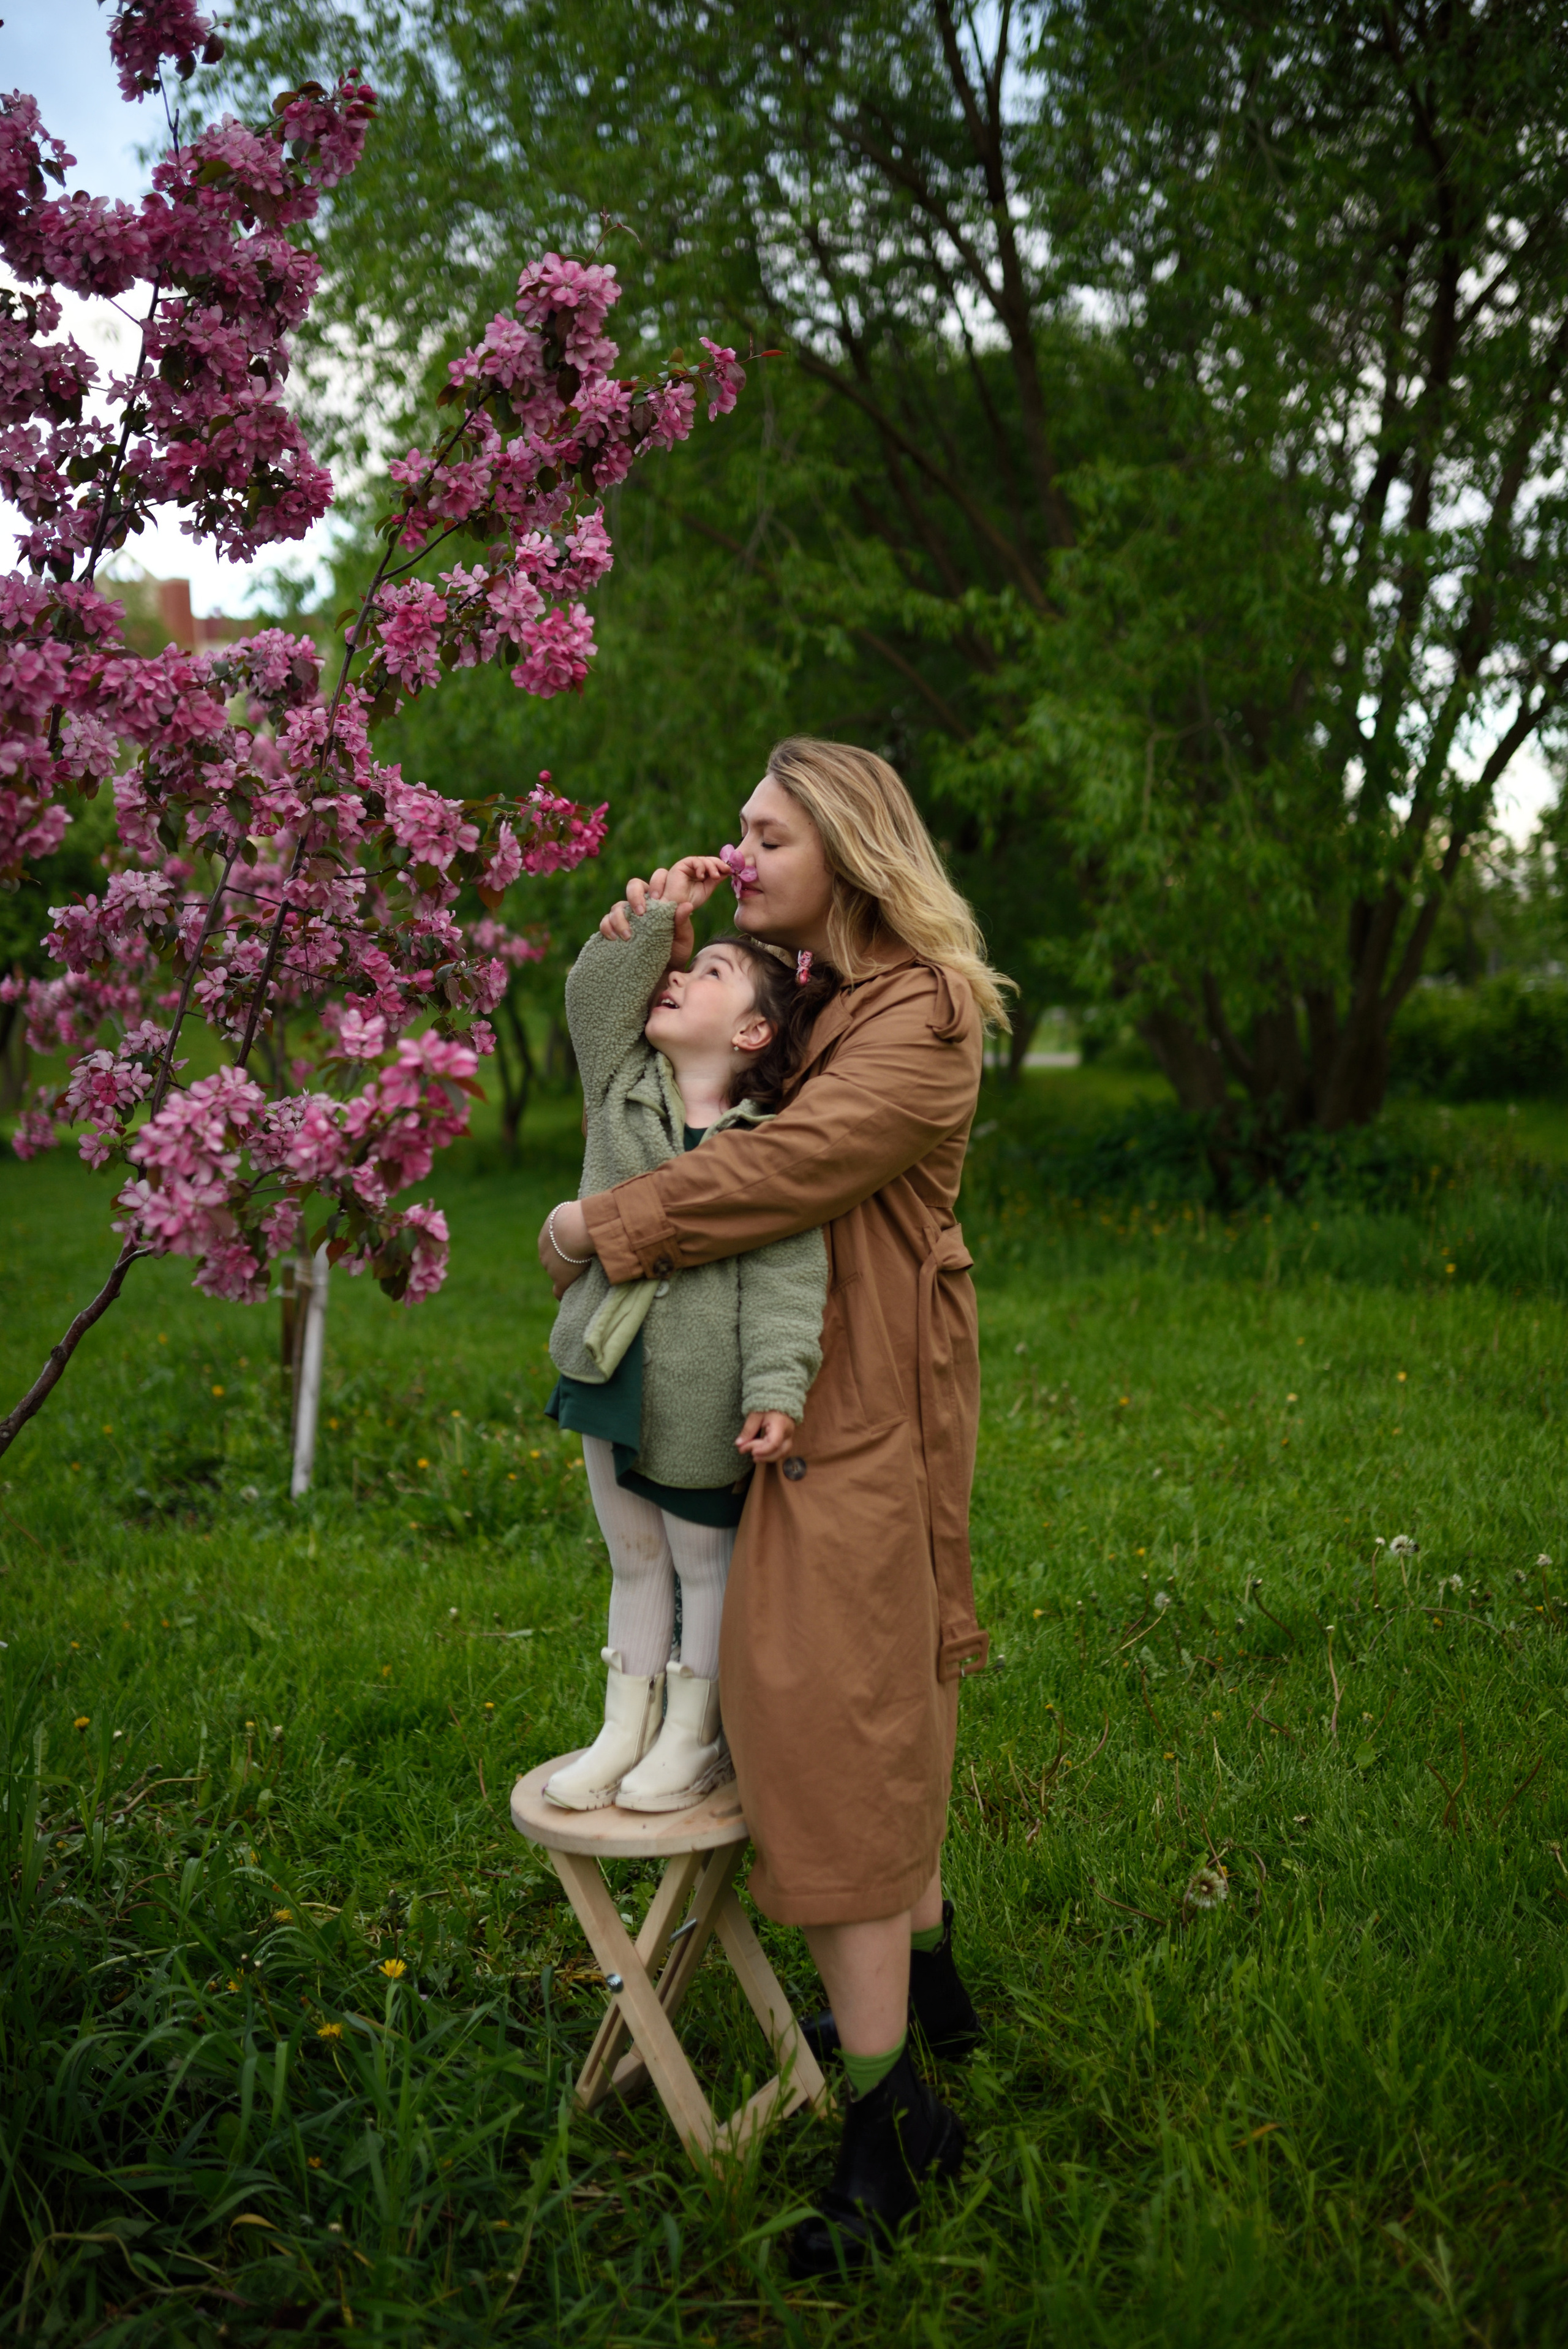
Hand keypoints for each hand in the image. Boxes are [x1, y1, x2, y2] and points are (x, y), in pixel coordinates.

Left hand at [538, 1200, 594, 1298]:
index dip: (567, 1245)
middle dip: (565, 1260)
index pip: (555, 1241)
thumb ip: (583, 1215)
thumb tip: (599, 1211)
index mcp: (549, 1229)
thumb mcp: (580, 1209)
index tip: (578, 1247)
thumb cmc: (584, 1215)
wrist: (576, 1230)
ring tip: (584, 1275)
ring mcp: (550, 1266)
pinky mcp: (559, 1280)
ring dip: (568, 1274)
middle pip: (554, 1258)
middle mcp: (544, 1249)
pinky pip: (559, 1291)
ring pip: (557, 1273)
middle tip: (583, 1261)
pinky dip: (564, 1293)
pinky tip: (571, 1297)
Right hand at [598, 857, 729, 966]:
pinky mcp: (615, 929)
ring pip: (617, 906)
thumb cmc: (677, 950)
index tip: (658, 899)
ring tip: (628, 936)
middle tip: (641, 913)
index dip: (656, 883)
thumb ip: (682, 921)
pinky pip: (605, 922)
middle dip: (634, 896)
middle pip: (633, 886)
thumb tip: (686, 905)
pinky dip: (607, 928)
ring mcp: (627, 916)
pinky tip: (614, 939)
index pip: (656, 879)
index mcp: (660, 901)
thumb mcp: (683, 937)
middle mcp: (642, 904)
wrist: (664, 970)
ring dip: (620, 919)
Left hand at [736, 1409, 795, 1463]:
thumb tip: (739, 1444)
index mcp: (780, 1424)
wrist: (778, 1397)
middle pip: (781, 1451)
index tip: (750, 1451)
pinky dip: (771, 1454)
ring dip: (768, 1457)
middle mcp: (788, 1432)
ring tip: (755, 1457)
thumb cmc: (767, 1404)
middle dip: (765, 1456)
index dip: (762, 1450)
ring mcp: (789, 1436)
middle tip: (751, 1454)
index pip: (774, 1443)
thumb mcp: (755, 1414)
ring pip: (783, 1453)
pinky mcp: (786, 1438)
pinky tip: (761, 1454)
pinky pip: (781, 1450)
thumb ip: (748, 1430)